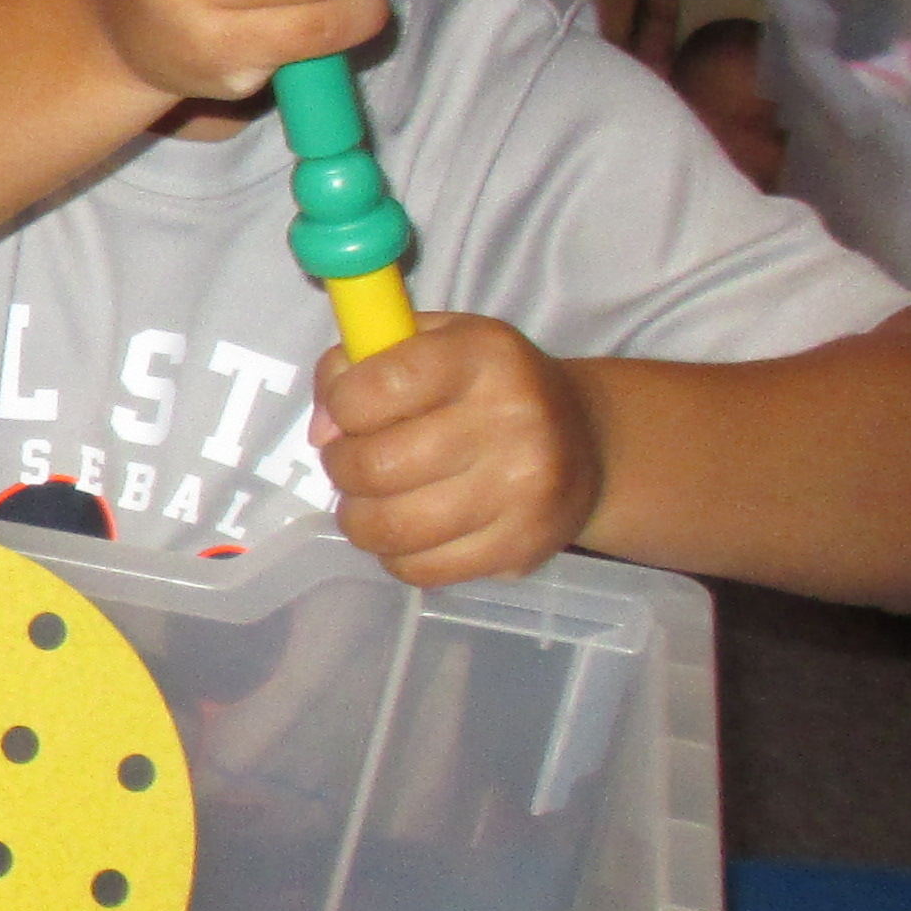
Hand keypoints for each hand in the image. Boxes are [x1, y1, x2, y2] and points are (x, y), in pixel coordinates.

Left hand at [317, 316, 601, 588]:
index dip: (342, 406)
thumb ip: (360, 364)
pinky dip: (395, 555)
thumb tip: (323, 431)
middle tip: (352, 463)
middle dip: (342, 468)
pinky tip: (406, 531)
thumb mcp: (432, 342)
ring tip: (369, 501)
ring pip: (391, 526)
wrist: (588, 442)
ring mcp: (521, 490)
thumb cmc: (487, 386)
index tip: (350, 413)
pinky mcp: (521, 547)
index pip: (374, 388)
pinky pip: (421, 569)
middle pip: (376, 466)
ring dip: (358, 518)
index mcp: (483, 355)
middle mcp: (511, 419)